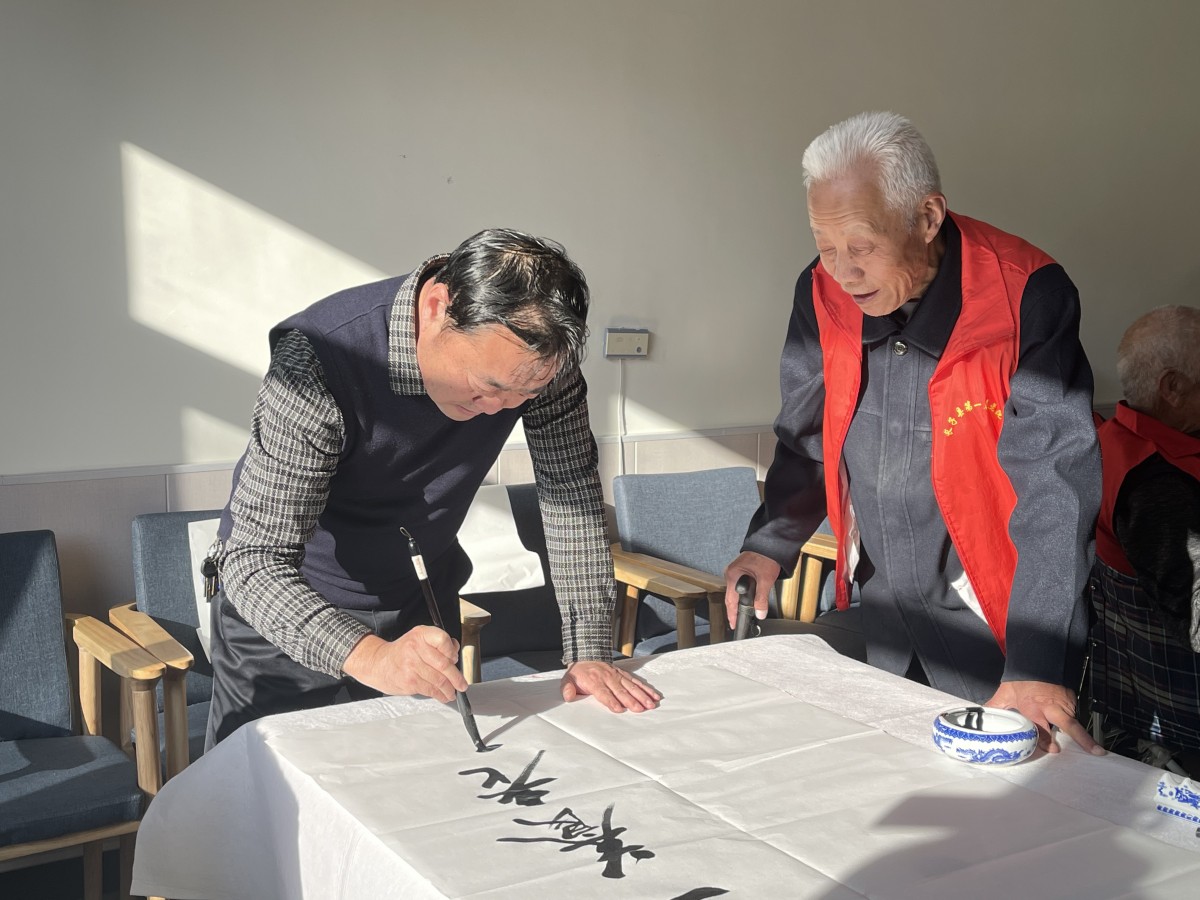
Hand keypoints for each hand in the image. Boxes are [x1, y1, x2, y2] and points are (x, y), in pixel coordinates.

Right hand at [342, 627, 466, 702]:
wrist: (379, 663)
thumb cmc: (402, 652)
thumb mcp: (419, 638)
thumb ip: (438, 643)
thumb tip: (454, 652)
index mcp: (421, 635)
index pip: (443, 640)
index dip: (452, 651)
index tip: (455, 659)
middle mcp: (416, 648)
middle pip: (443, 664)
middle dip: (456, 677)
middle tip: (462, 684)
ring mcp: (412, 665)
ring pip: (438, 680)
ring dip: (449, 689)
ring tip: (453, 692)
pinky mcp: (410, 681)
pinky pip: (430, 689)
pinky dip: (439, 695)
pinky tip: (443, 696)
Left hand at [560, 661, 660, 712]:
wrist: (585, 655)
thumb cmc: (578, 672)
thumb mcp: (568, 680)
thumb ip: (567, 689)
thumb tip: (568, 696)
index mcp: (594, 681)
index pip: (604, 692)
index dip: (611, 701)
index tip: (619, 709)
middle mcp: (607, 677)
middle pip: (621, 690)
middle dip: (631, 700)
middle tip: (640, 709)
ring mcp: (617, 675)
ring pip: (631, 686)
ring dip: (641, 695)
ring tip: (650, 704)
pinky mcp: (623, 674)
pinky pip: (636, 681)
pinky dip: (645, 688)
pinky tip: (653, 695)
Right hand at [723, 551, 780, 626]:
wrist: (770, 544)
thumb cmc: (766, 556)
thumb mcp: (765, 580)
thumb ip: (761, 599)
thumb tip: (759, 613)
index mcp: (733, 575)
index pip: (730, 601)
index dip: (732, 615)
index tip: (733, 624)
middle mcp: (731, 573)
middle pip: (731, 597)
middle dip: (735, 610)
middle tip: (738, 621)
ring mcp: (735, 571)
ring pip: (735, 592)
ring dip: (739, 602)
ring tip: (743, 613)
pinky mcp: (741, 570)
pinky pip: (738, 586)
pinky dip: (742, 594)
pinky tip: (747, 599)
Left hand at [984, 680, 1103, 755]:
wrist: (1038, 660)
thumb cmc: (1021, 680)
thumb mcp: (1006, 693)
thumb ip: (996, 706)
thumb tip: (980, 716)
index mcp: (1033, 706)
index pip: (1040, 728)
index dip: (1045, 740)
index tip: (1053, 750)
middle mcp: (1052, 706)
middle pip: (1069, 724)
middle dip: (1082, 738)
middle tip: (1094, 751)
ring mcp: (1064, 704)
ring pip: (1073, 722)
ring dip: (1082, 735)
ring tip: (1097, 750)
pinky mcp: (1072, 701)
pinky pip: (1074, 717)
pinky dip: (1076, 727)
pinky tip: (1085, 739)